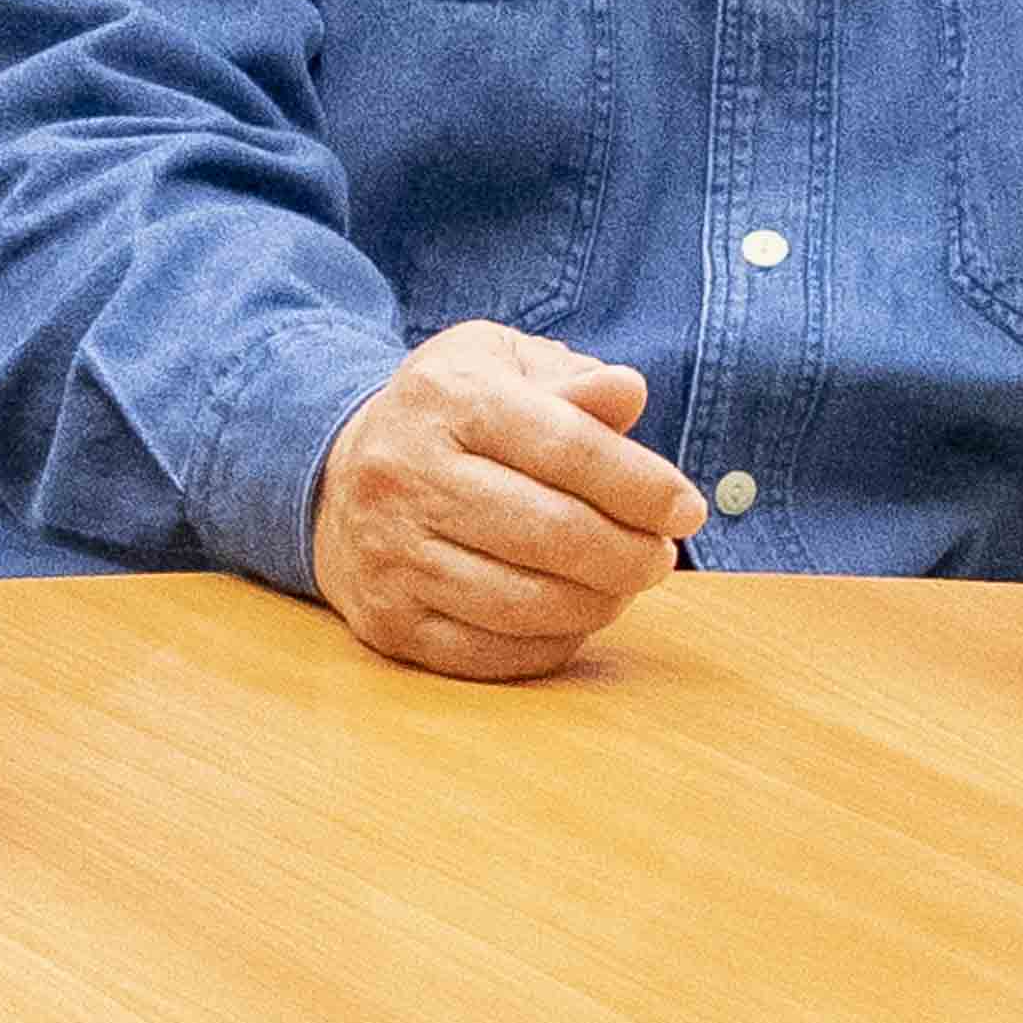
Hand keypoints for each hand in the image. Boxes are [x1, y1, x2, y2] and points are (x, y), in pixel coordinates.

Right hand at [314, 325, 695, 680]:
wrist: (335, 478)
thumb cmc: (451, 419)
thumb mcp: (503, 369)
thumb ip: (571, 383)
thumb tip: (628, 393)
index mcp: (444, 397)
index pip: (566, 446)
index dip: (642, 485)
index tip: (686, 510)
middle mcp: (405, 474)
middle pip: (551, 532)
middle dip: (629, 553)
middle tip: (660, 556)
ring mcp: (390, 555)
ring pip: (524, 602)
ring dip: (599, 601)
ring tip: (624, 583)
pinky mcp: (387, 622)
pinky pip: (492, 653)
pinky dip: (553, 642)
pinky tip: (575, 615)